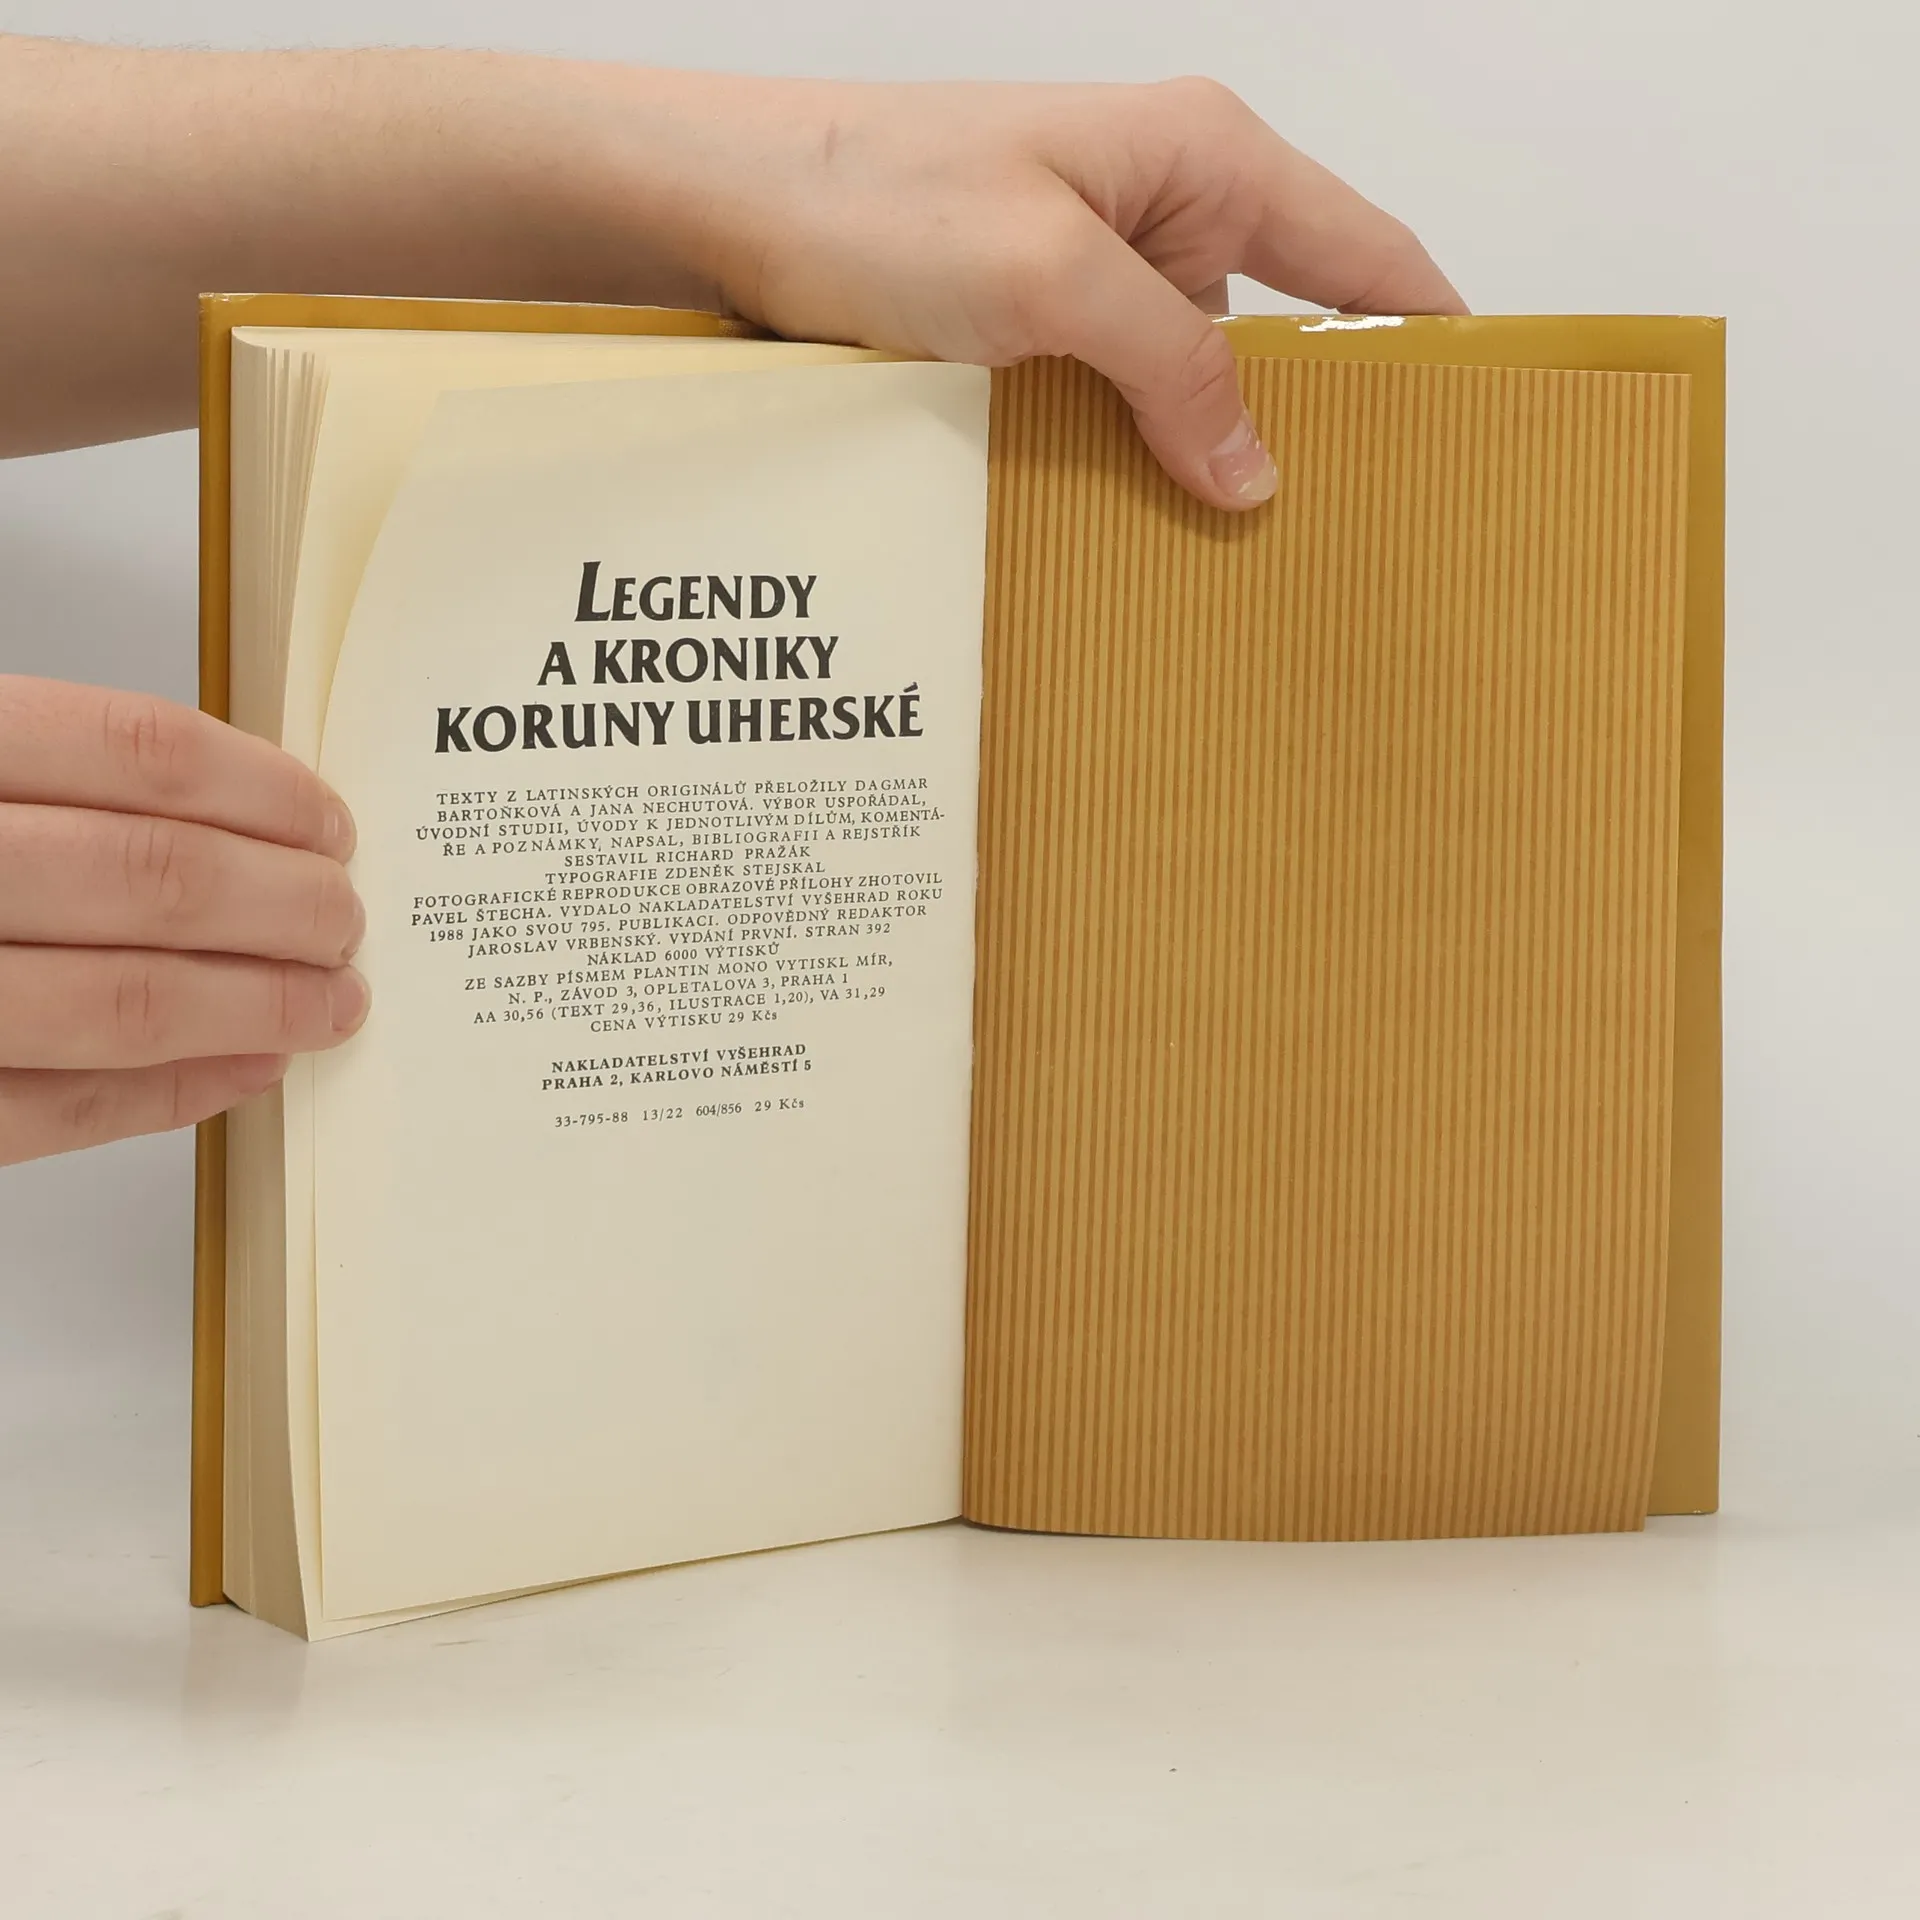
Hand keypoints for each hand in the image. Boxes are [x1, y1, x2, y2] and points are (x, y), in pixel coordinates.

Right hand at [0, 676, 367, 1166]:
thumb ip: (42, 771)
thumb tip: (231, 812)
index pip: (135, 754)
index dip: (261, 792)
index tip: (330, 823)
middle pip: (155, 880)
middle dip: (287, 908)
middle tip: (348, 919)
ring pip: (125, 1004)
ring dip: (259, 1008)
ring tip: (330, 1000)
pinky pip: (58, 1109)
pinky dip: (173, 1093)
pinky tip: (248, 1070)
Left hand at [620, 74, 1466, 508]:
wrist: (724, 206)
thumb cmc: (873, 193)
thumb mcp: (1050, 276)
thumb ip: (1170, 366)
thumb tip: (1256, 471)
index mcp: (1204, 159)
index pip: (1367, 253)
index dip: (1431, 337)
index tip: (1476, 431)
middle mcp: (1165, 211)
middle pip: (1288, 330)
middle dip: (1315, 429)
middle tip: (1344, 541)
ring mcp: (1099, 272)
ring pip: (1195, 382)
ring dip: (1206, 461)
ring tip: (1235, 565)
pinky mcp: (1038, 327)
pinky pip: (1117, 404)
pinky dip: (1132, 462)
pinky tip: (1135, 535)